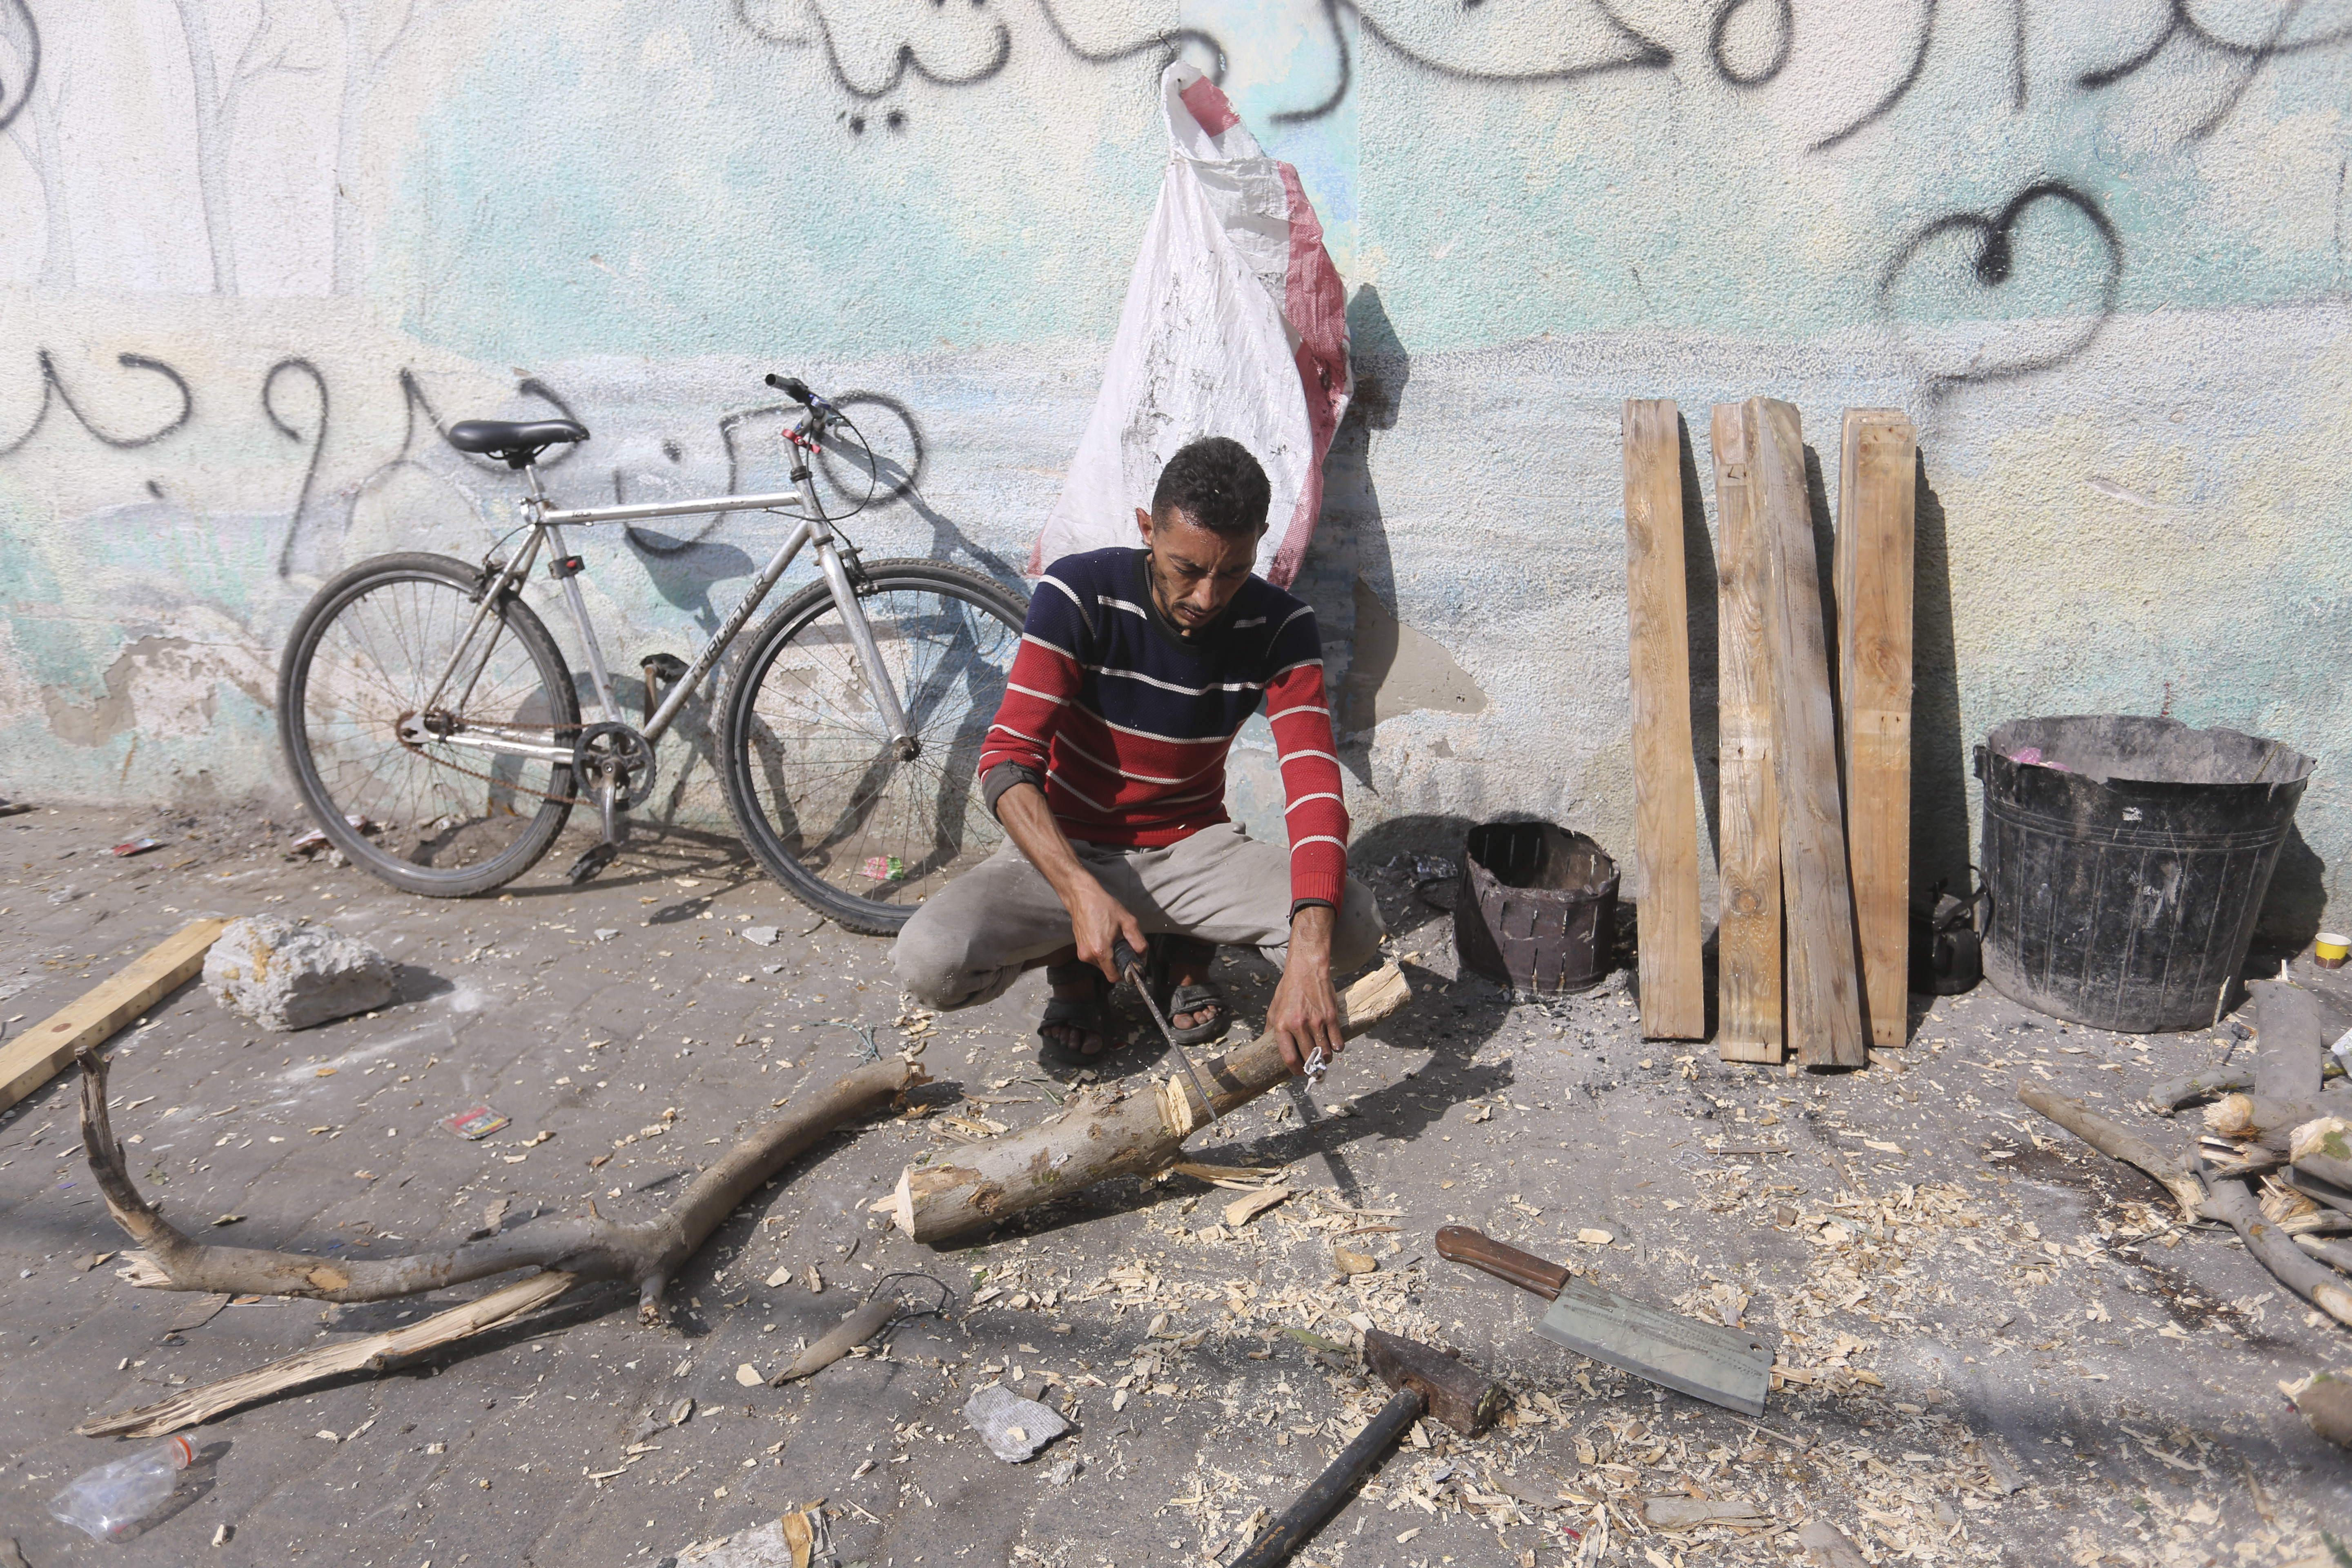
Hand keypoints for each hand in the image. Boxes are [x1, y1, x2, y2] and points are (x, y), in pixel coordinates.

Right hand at [1067, 877, 1148, 987]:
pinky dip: (1102, 951)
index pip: (1114, 977)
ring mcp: (1082, 953)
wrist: (1082, 897)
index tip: (1131, 964)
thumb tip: (1143, 958)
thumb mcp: (1128, 922)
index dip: (1125, 973)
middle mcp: (1088, 955)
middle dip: (1118, 961)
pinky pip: (1095, 957)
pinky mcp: (1079, 949)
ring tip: (1112, 938)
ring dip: (1110, 956)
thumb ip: (1139, 942)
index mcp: (1101, 951)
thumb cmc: (1104, 907)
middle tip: (1123, 945)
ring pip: (1102, 964)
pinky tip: (1104, 936)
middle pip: (1109, 970)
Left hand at [1265, 905, 1342, 1074]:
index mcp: (1282, 1025)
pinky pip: (1337, 1042)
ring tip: (1324, 1058)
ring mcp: (1316, 1022)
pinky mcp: (1330, 1017)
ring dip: (1325, 1059)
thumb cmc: (1288, 990)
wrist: (1306, 969)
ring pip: (1325, 1053)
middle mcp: (1298, 1025)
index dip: (1295, 1070)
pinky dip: (1337, 1048)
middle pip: (1309, 1058)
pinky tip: (1334, 1046)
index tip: (1299, 1073)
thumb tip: (1265, 1045)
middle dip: (1312, 1067)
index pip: (1289, 1057)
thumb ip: (1270, 1028)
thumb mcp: (1273, 1008)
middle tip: (1313, 1067)